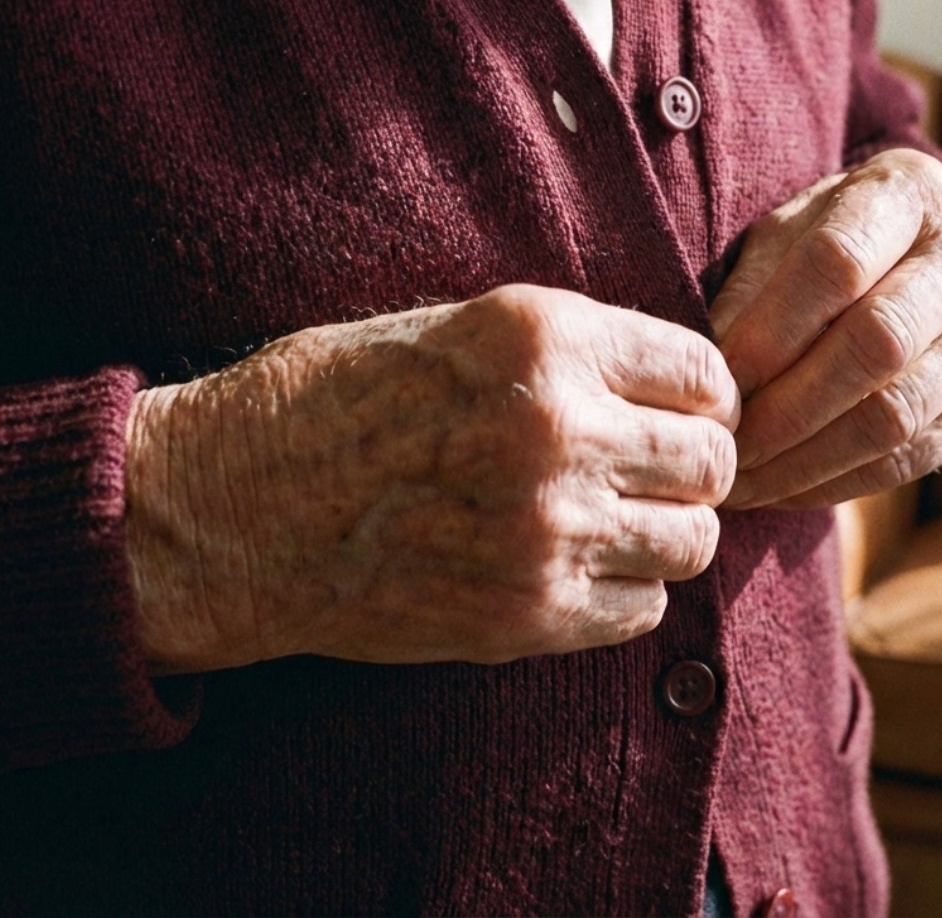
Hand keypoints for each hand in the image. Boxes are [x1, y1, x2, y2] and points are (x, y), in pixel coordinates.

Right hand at [124, 285, 738, 672]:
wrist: (228, 509)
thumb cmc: (334, 402)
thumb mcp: (455, 326)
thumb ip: (574, 349)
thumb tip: (683, 385)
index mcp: (542, 338)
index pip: (705, 374)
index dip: (702, 397)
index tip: (681, 413)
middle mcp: (555, 429)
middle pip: (712, 463)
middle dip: (690, 467)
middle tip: (649, 472)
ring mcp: (545, 529)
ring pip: (692, 541)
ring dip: (664, 532)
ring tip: (612, 521)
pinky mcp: (526, 614)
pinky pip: (645, 609)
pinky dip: (625, 592)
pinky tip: (574, 568)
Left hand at [710, 148, 941, 508]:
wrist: (925, 253)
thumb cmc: (833, 239)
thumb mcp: (787, 232)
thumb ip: (751, 286)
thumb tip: (714, 370)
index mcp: (908, 194)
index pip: (839, 264)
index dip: (772, 329)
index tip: (717, 379)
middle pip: (878, 344)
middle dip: (789, 408)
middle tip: (725, 446)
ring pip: (897, 413)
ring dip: (808, 459)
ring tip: (743, 483)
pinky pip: (912, 456)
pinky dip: (839, 482)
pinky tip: (783, 489)